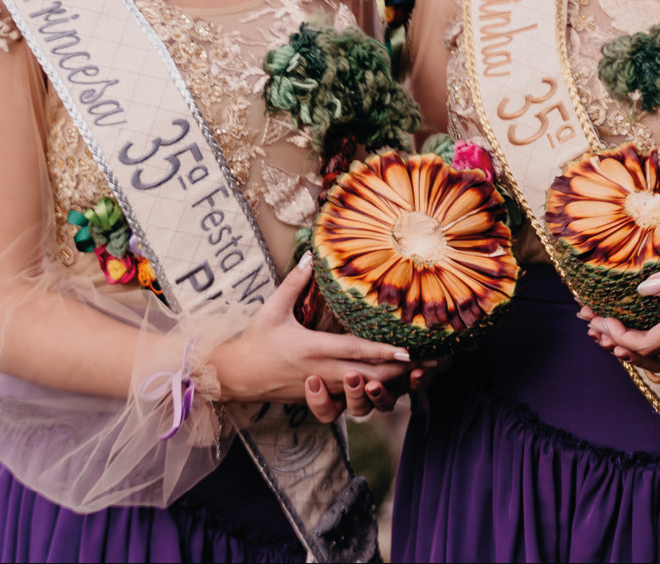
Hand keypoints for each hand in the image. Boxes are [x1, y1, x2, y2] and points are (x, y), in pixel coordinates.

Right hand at [210, 255, 410, 420]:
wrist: (235, 377)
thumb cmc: (255, 341)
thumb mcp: (272, 309)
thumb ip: (293, 283)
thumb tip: (310, 256)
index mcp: (311, 348)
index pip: (354, 351)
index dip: (382, 351)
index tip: (407, 351)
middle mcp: (319, 372)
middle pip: (366, 377)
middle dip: (396, 374)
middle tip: (424, 367)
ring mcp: (319, 388)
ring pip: (360, 393)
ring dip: (386, 387)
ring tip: (411, 378)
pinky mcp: (316, 399)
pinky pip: (346, 403)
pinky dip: (366, 398)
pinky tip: (382, 390)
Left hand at [584, 244, 659, 369]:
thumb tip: (643, 287)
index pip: (646, 343)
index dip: (617, 334)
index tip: (598, 316)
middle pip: (649, 356)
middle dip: (617, 343)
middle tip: (591, 327)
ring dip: (634, 351)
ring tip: (610, 337)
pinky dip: (656, 351)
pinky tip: (649, 339)